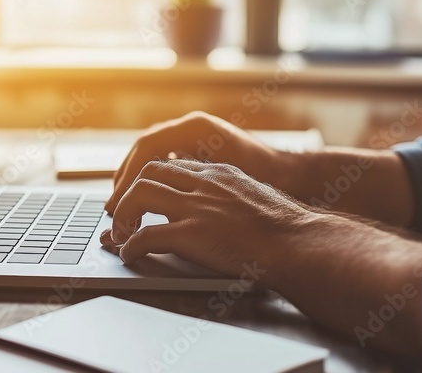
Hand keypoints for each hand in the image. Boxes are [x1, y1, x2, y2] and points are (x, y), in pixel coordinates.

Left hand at [101, 159, 310, 278]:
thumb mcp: (256, 198)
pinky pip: (147, 236)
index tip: (140, 196)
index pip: (173, 164)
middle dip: (129, 191)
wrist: (300, 243)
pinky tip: (130, 256)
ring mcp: (198, 206)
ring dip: (124, 215)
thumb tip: (219, 212)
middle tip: (122, 214)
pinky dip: (131, 246)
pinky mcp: (193, 233)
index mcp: (220, 173)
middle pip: (149, 171)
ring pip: (140, 194)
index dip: (151, 180)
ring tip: (120, 234)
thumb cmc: (287, 230)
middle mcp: (205, 183)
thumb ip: (232, 197)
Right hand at [106, 112, 294, 213]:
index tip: (119, 204)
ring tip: (121, 205)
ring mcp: (193, 135)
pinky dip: (148, 178)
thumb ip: (188, 186)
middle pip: (143, 149)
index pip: (147, 148)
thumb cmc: (265, 179)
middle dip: (125, 179)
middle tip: (113, 207)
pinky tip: (143, 200)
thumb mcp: (225, 181)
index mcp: (196, 127)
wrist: (294, 176)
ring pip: (150, 155)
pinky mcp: (196, 148)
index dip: (128, 177)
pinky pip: (163, 160)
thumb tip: (151, 200)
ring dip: (133, 179)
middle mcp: (191, 125)